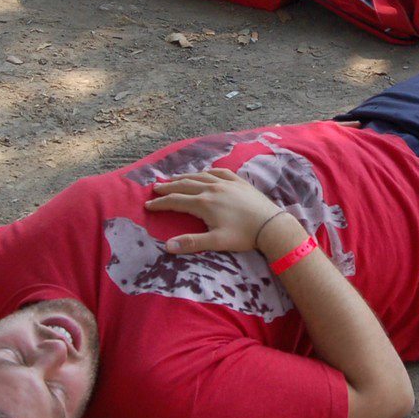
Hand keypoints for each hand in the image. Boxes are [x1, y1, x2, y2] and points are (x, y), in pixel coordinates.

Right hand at [145, 169, 288, 254]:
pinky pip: (219, 172)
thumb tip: (167, 246)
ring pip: (200, 176)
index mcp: (203, 203)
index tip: (148, 204)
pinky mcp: (238, 182)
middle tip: (155, 188)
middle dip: (168, 187)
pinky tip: (204, 173)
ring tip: (173, 178)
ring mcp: (226, 183)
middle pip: (184, 185)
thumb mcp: (216, 242)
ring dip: (184, 177)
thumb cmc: (243, 235)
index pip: (176, 201)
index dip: (160, 203)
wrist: (271, 224)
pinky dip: (207, 172)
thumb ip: (191, 243)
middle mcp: (212, 188)